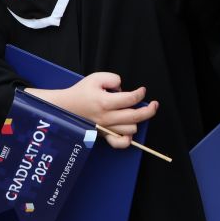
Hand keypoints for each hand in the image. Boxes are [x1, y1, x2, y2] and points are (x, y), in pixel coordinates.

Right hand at [38, 72, 157, 149]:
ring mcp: (106, 128)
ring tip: (134, 113)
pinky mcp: (104, 135)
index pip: (131, 99)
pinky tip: (129, 130)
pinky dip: (128, 139)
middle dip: (149, 110)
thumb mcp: (95, 77)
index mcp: (105, 102)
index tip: (142, 90)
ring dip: (136, 120)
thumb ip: (113, 78)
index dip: (140, 93)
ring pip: (131, 128)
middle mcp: (107, 117)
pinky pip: (120, 143)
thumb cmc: (80, 92)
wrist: (65, 107)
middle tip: (154, 104)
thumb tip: (124, 88)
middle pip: (136, 116)